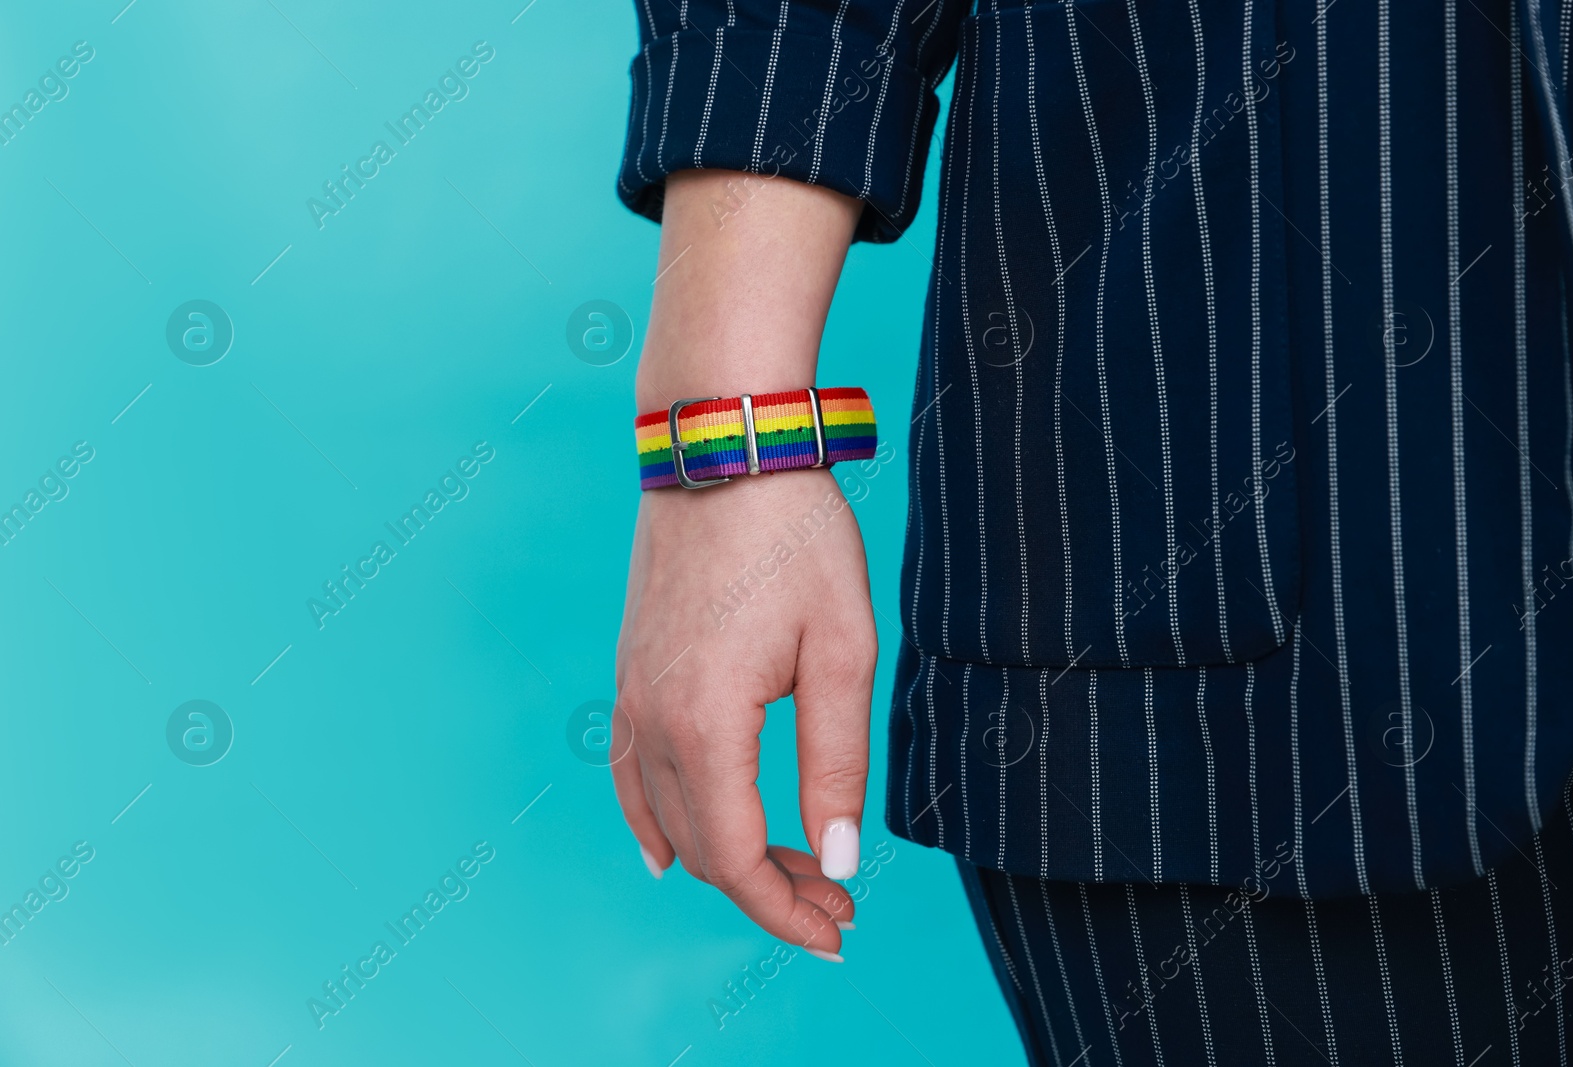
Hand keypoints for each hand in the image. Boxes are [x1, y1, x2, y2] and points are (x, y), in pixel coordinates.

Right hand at [612, 468, 876, 956]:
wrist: (725, 448)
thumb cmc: (795, 538)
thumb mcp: (843, 650)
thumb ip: (837, 763)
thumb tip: (842, 859)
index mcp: (706, 724)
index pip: (737, 858)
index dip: (787, 911)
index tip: (839, 931)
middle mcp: (652, 721)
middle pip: (701, 850)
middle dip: (770, 890)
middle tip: (839, 899)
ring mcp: (630, 696)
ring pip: (668, 819)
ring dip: (727, 859)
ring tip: (793, 873)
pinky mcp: (630, 673)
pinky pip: (631, 775)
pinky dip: (658, 823)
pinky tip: (674, 852)